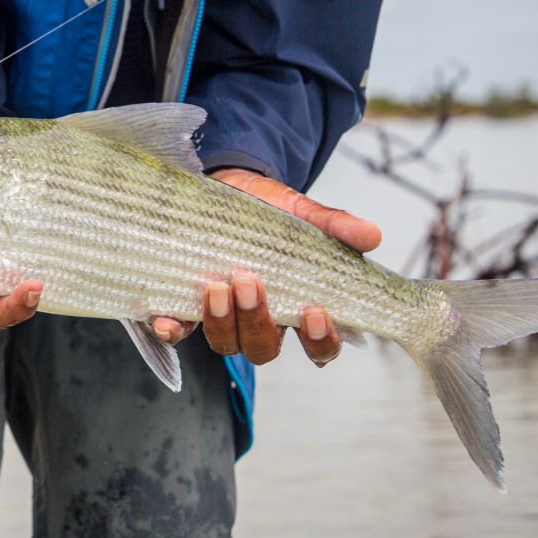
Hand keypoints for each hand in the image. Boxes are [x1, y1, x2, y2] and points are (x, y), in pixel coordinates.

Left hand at [151, 168, 380, 366]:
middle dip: (259, 322)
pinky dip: (171, 331)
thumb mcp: (303, 213)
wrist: (225, 188)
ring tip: (218, 286)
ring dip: (222, 322)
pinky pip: (178, 332)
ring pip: (225, 344)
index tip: (315, 311)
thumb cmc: (271, 211)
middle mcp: (260, 322)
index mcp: (298, 309)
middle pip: (264, 349)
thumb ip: (334, 226)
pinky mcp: (184, 305)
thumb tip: (372, 235)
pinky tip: (166, 319)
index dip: (320, 340)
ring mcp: (222, 318)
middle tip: (250, 283)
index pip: (319, 346)